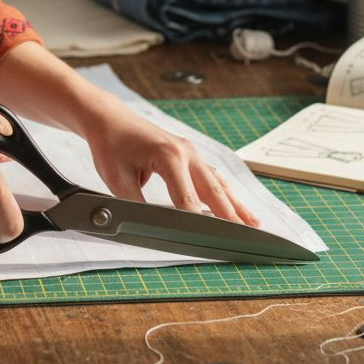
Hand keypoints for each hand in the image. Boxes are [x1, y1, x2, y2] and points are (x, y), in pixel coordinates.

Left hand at [82, 100, 259, 226]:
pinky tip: (237, 205)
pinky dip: (225, 193)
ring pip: (218, 184)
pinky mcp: (189, 155)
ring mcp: (190, 152)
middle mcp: (186, 152)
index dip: (197, 225)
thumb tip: (146, 227)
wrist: (110, 120)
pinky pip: (212, 177)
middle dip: (230, 216)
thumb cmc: (111, 146)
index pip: (187, 200)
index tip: (210, 243)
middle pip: (213, 191)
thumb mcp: (116, 179)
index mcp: (169, 156)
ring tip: (253, 223)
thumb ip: (134, 204)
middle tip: (246, 237)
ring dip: (235, 204)